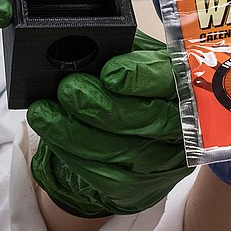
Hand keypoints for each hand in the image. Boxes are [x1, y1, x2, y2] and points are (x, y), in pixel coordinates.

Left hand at [28, 31, 192, 217]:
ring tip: (45, 112)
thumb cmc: (134, 90)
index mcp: (186, 86)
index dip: (141, 77)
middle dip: (99, 104)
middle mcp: (181, 127)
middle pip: (145, 119)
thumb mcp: (136, 60)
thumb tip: (88, 43)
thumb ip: (123, 51)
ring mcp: (162, 162)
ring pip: (117, 149)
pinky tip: (54, 136)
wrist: (134, 138)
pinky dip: (72, 153)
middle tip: (67, 89)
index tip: (108, 73)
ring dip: (73, 130)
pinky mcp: (138, 187)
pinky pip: (102, 174)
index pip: (172, 80)